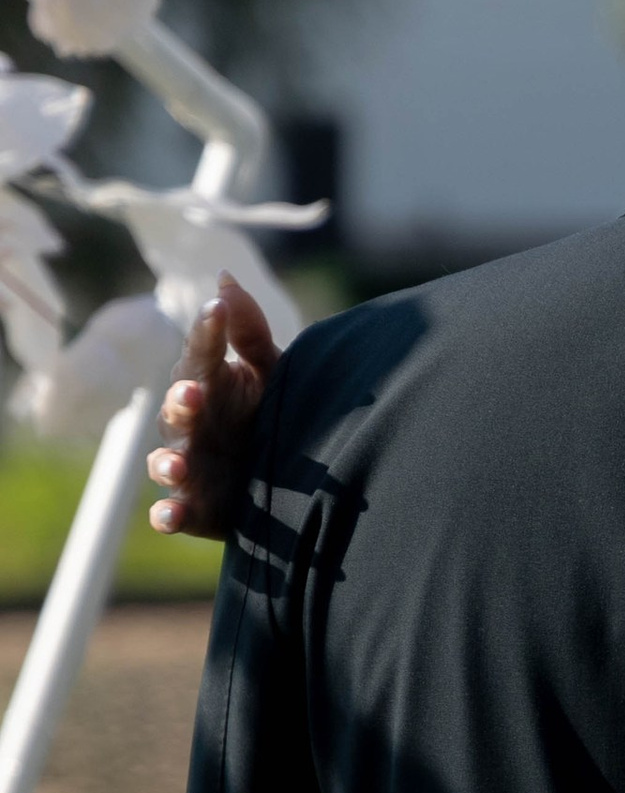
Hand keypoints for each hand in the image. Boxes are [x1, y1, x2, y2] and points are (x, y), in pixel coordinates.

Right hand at [147, 274, 275, 542]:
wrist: (290, 479)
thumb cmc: (269, 413)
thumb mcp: (270, 371)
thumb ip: (249, 331)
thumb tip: (223, 276)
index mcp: (210, 386)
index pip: (201, 356)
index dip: (207, 333)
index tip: (216, 310)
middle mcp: (192, 425)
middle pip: (177, 411)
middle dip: (181, 403)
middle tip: (194, 394)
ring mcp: (190, 467)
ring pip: (166, 463)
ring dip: (167, 464)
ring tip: (177, 466)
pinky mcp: (196, 509)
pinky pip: (174, 513)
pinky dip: (167, 516)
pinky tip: (169, 517)